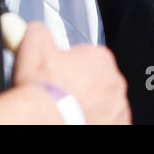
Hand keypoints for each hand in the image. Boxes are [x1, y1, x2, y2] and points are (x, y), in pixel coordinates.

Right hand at [13, 21, 130, 123]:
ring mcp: (118, 106)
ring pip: (105, 103)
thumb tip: (38, 28)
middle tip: (63, 96)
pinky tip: (81, 120)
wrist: (43, 119)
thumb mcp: (33, 46)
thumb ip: (40, 31)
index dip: (72, 68)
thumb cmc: (41, 90)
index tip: (61, 76)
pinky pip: (110, 121)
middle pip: (99, 81)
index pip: (90, 59)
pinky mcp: (119, 125)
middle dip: (84, 87)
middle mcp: (115, 81)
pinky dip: (97, 120)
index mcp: (100, 58)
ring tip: (70, 111)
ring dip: (91, 105)